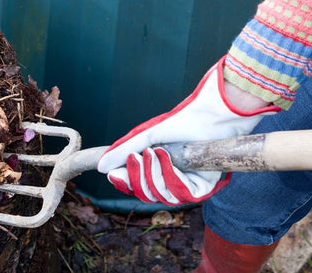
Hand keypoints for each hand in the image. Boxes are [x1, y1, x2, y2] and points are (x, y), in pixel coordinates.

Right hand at [97, 57, 279, 204]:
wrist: (211, 115)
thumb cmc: (183, 121)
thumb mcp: (147, 135)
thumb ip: (124, 150)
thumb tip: (101, 167)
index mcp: (159, 169)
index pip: (137, 186)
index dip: (125, 182)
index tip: (112, 174)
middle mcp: (173, 180)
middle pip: (146, 194)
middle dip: (138, 177)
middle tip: (136, 156)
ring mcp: (187, 185)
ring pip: (162, 196)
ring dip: (154, 174)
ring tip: (154, 151)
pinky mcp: (203, 188)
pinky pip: (180, 194)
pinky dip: (170, 175)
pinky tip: (167, 157)